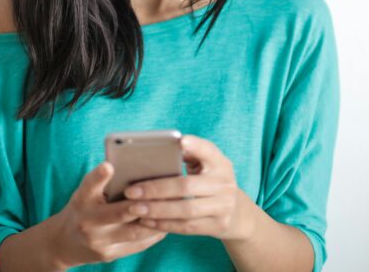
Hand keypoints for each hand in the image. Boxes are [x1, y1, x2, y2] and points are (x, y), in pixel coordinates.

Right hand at [48, 161, 167, 267]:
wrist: (64, 242)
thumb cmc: (82, 208)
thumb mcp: (85, 192)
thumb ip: (103, 182)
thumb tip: (135, 167)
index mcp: (81, 199)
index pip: (89, 185)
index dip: (99, 175)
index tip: (109, 165)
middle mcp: (87, 222)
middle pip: (118, 213)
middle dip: (141, 205)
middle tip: (162, 195)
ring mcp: (99, 242)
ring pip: (134, 232)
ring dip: (155, 221)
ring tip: (172, 209)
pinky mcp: (109, 255)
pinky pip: (137, 245)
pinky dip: (154, 234)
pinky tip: (166, 224)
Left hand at [122, 134, 255, 240]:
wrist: (237, 212)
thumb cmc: (209, 181)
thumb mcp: (206, 165)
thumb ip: (187, 156)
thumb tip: (156, 152)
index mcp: (220, 162)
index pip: (208, 150)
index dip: (195, 146)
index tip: (180, 141)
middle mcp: (225, 183)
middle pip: (187, 186)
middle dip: (156, 189)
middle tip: (131, 191)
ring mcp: (224, 206)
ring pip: (186, 210)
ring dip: (157, 210)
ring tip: (134, 208)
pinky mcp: (218, 225)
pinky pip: (187, 227)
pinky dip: (164, 225)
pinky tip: (146, 221)